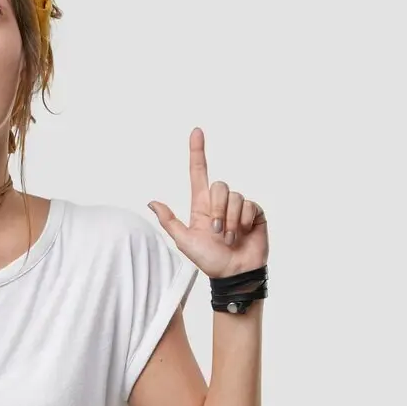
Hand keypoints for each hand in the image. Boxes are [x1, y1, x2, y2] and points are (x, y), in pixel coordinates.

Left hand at [148, 128, 267, 278]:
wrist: (233, 273)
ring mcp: (238, 207)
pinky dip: (244, 221)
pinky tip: (244, 233)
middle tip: (216, 231)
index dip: (198, 152)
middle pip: (219, 186)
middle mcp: (220, 203)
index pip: (199, 172)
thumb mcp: (184, 241)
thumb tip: (152, 202)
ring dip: (230, 220)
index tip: (197, 131)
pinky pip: (249, 206)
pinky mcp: (255, 213)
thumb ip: (169, 221)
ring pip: (234, 196)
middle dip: (217, 209)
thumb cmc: (208, 259)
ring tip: (229, 237)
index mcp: (201, 205)